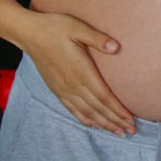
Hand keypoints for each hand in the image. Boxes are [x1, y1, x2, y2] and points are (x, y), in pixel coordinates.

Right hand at [19, 11, 134, 134]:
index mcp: (81, 71)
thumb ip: (97, 38)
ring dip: (103, 123)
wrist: (29, 33)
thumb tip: (116, 47)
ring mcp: (63, 89)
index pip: (103, 96)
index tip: (131, 119)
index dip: (118, 110)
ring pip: (86, 112)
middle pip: (98, 108)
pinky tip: (94, 125)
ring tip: (118, 132)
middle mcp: (72, 85)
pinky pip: (72, 109)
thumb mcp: (78, 27)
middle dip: (115, 121)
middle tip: (131, 131)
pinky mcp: (56, 89)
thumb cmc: (55, 28)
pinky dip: (85, 118)